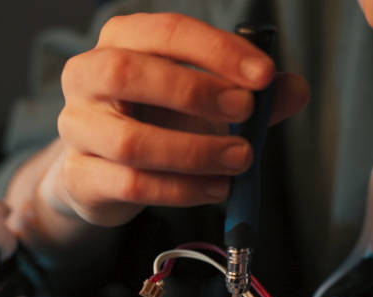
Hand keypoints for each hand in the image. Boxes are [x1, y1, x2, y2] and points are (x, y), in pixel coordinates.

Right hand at [57, 13, 309, 225]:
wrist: (106, 174)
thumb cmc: (158, 123)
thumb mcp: (207, 101)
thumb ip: (251, 94)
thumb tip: (294, 89)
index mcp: (121, 40)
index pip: (166, 31)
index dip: (217, 50)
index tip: (264, 75)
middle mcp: (87, 76)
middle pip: (129, 74)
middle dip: (195, 92)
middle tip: (246, 112)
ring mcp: (77, 128)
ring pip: (131, 141)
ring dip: (195, 152)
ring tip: (240, 159)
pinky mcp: (80, 177)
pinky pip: (133, 185)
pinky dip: (183, 190)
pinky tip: (217, 188)